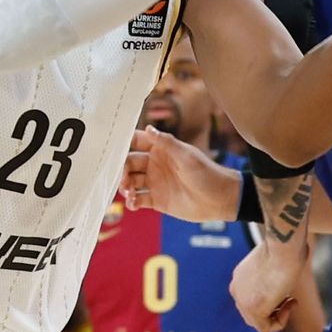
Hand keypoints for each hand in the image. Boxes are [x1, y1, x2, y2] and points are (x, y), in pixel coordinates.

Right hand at [120, 125, 238, 219]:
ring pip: (130, 182)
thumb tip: (148, 128)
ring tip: (129, 192)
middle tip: (123, 177)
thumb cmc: (207, 173)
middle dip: (121, 169)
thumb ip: (166, 143)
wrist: (221, 199)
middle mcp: (154, 165)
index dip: (122, 143)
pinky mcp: (156, 201)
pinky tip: (133, 203)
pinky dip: (132, 202)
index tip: (110, 147)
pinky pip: (138, 200)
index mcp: (160, 149)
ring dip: (125, 186)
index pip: (136, 142)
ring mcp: (154, 183)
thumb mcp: (187, 156)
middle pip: (128, 163)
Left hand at [229, 243, 305, 331]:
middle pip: (252, 313)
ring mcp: (242, 300)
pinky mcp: (254, 308)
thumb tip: (280, 286)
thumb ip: (270, 278)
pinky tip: (290, 305)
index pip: (250, 300)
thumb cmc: (285, 250)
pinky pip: (266, 328)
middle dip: (274, 310)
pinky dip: (280, 322)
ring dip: (278, 316)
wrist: (283, 246)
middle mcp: (237, 289)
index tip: (287, 292)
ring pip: (258, 322)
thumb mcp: (273, 263)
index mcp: (240, 278)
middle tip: (291, 299)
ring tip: (292, 300)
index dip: (272, 301)